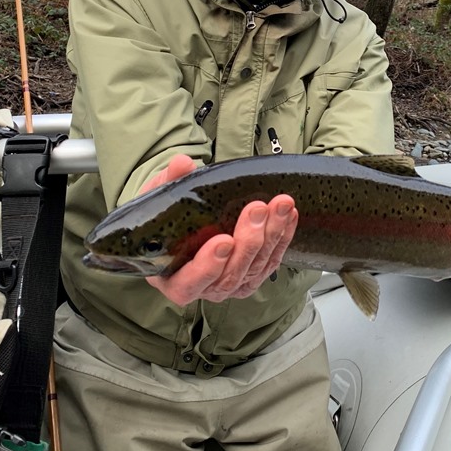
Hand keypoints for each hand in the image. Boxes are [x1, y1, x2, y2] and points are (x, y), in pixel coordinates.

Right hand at [142, 155, 297, 305]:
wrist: (184, 220)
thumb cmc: (167, 216)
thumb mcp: (161, 197)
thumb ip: (170, 181)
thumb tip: (181, 163)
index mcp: (171, 277)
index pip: (189, 283)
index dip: (207, 266)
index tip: (224, 241)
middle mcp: (202, 287)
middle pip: (230, 276)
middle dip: (248, 242)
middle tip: (257, 209)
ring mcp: (229, 284)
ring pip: (255, 268)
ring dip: (271, 235)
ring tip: (280, 206)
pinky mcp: (251, 276)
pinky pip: (271, 261)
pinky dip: (283, 237)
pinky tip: (289, 215)